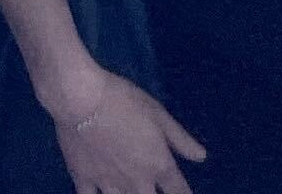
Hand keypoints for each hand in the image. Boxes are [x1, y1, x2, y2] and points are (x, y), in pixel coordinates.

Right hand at [39, 58, 202, 193]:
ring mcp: (109, 184)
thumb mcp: (157, 113)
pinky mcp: (83, 179)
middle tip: (151, 190)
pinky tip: (98, 193)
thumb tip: (201, 157)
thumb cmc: (123, 99)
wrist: (80, 97)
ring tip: (128, 191)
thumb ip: (180, 138)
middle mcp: (137, 181)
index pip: (179, 191)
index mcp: (158, 165)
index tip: (182, 193)